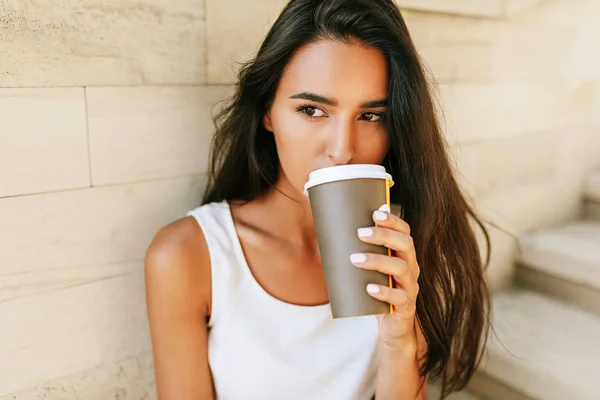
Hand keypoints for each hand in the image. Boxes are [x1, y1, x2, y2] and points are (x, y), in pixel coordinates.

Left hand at [351, 204, 420, 350]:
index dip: (393, 221)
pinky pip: (399, 297)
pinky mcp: (406, 307)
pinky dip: (384, 292)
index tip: (375, 213)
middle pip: (405, 245)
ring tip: (355, 259)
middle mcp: (411, 268)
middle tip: (359, 233)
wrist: (392, 326)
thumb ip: (360, 253)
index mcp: (404, 256)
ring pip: (401, 268)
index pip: (405, 232)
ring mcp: (410, 287)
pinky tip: (369, 288)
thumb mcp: (370, 271)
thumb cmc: (377, 293)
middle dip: (383, 235)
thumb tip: (332, 231)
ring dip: (377, 261)